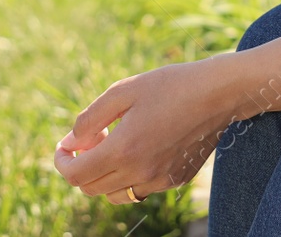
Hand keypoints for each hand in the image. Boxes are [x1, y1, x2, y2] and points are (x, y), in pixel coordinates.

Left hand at [53, 56, 243, 205]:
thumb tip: (71, 142)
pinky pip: (139, 189)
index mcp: (124, 149)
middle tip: (92, 137)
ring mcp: (159, 180)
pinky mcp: (174, 180)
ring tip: (114, 144)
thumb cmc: (170, 85)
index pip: (76, 175)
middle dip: (81, 165)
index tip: (64, 145)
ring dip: (103, 176)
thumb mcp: (123, 91)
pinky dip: (128, 176)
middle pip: (91, 188)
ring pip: (114, 195)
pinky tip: (139, 147)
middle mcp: (140, 172)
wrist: (219, 93)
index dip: (62, 161)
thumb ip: (90, 119)